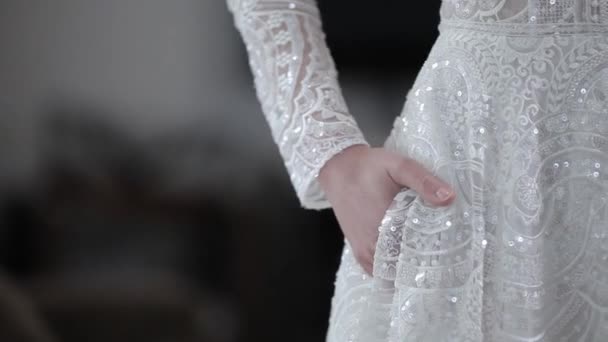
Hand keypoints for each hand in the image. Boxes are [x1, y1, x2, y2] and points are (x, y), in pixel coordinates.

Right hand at [318, 144, 454, 274]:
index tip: (453, 248)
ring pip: (393, 271)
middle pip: (407, 266)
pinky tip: (405, 255)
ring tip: (427, 253)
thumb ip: (424, 181)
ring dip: (409, 266)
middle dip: (426, 261)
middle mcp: (374, 244)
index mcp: (387, 225)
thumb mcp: (399, 165)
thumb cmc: (370, 167)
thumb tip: (450, 198)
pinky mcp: (359, 252)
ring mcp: (365, 251)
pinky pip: (379, 271)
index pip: (420, 253)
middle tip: (444, 251)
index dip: (438, 253)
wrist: (338, 168)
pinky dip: (392, 268)